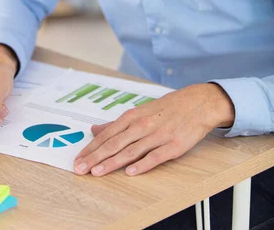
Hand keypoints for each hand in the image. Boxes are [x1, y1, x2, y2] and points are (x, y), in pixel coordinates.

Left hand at [74, 83, 234, 176]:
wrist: (197, 103)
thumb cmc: (167, 108)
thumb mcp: (140, 111)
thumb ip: (116, 124)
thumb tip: (94, 130)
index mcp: (132, 116)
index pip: (107, 135)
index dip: (91, 148)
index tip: (78, 159)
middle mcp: (142, 125)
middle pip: (114, 143)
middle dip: (95, 157)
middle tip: (80, 168)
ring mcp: (157, 135)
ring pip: (131, 150)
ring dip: (112, 162)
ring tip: (97, 172)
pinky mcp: (173, 146)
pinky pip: (155, 156)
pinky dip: (142, 164)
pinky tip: (130, 172)